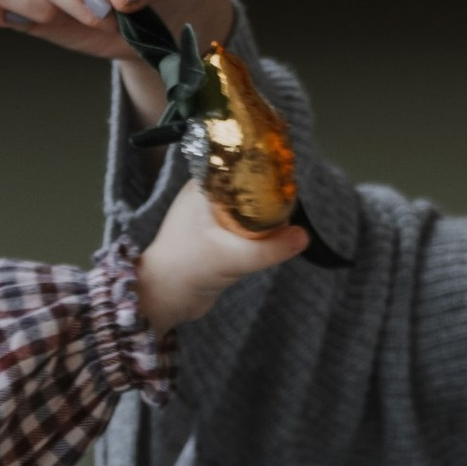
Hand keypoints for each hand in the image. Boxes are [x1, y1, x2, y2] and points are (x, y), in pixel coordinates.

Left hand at [135, 174, 309, 331]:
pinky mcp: (215, 237)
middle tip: (290, 207)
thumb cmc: (186, 269)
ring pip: (249, 209)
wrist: (164, 299)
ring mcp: (210, 217)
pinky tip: (267, 241)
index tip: (288, 180)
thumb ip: (270, 248)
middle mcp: (206, 197)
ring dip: (264, 219)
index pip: (241, 166)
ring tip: (281, 225)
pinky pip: (244, 227)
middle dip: (270, 198)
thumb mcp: (233, 258)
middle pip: (249, 187)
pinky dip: (257, 234)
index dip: (265, 170)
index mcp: (204, 187)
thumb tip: (302, 236)